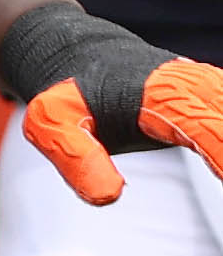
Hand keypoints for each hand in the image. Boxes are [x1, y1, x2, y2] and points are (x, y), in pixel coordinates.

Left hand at [4, 1, 222, 202]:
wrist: (80, 57)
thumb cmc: (66, 95)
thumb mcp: (51, 124)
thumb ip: (77, 159)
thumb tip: (108, 198)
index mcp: (155, 91)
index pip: (200, 120)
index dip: (222, 145)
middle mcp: (191, 83)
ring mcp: (208, 86)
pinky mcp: (213, 95)